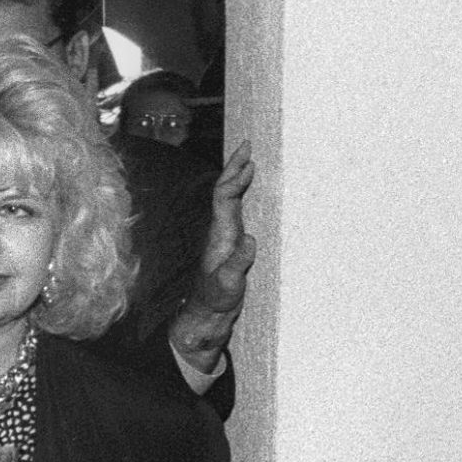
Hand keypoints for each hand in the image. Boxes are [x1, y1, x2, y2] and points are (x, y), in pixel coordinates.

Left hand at [168, 143, 256, 375]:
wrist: (206, 316)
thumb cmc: (216, 301)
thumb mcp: (228, 285)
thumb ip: (237, 265)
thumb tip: (250, 240)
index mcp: (220, 236)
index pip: (224, 198)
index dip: (234, 178)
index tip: (248, 161)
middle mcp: (221, 231)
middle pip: (225, 191)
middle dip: (235, 167)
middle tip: (248, 144)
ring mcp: (226, 237)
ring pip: (231, 199)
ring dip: (239, 177)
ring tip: (251, 158)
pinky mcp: (233, 244)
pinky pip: (239, 211)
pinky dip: (246, 195)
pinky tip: (255, 190)